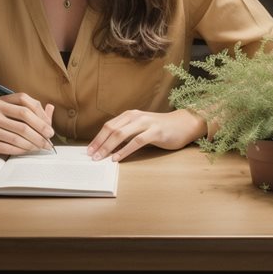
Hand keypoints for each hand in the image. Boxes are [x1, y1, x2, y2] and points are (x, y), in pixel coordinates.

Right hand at [0, 93, 54, 156]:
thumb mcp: (7, 110)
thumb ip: (28, 110)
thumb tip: (50, 108)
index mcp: (1, 101)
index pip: (25, 101)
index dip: (40, 113)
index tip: (48, 125)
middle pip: (24, 119)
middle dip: (41, 129)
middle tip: (49, 138)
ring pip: (19, 135)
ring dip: (34, 142)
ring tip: (41, 146)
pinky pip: (10, 146)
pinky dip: (23, 149)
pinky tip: (29, 150)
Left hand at [86, 108, 206, 161]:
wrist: (183, 124)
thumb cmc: (160, 128)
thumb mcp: (141, 126)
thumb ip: (127, 132)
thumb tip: (109, 145)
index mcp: (130, 115)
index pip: (108, 126)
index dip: (97, 138)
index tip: (89, 150)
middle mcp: (135, 116)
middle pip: (112, 129)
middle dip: (99, 143)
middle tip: (91, 156)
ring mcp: (146, 123)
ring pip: (121, 134)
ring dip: (108, 147)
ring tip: (100, 158)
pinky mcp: (155, 132)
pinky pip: (137, 141)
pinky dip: (125, 150)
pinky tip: (117, 158)